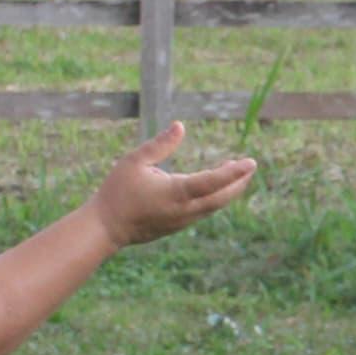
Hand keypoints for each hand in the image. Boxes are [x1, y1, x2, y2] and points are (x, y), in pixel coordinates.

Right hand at [92, 123, 259, 249]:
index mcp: (175, 193)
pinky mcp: (177, 226)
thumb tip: (181, 126)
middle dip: (239, 181)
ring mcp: (182, 221)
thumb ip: (160, 145)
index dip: (233, 172)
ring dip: (229, 190)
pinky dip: (215, 198)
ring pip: (214, 206)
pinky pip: (204, 211)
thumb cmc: (117, 192)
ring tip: (238, 172)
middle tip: (250, 165)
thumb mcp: (134, 162)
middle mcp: (184, 210)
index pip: (212, 182)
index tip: (250, 162)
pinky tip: (216, 187)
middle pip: (222, 197)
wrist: (105, 229)